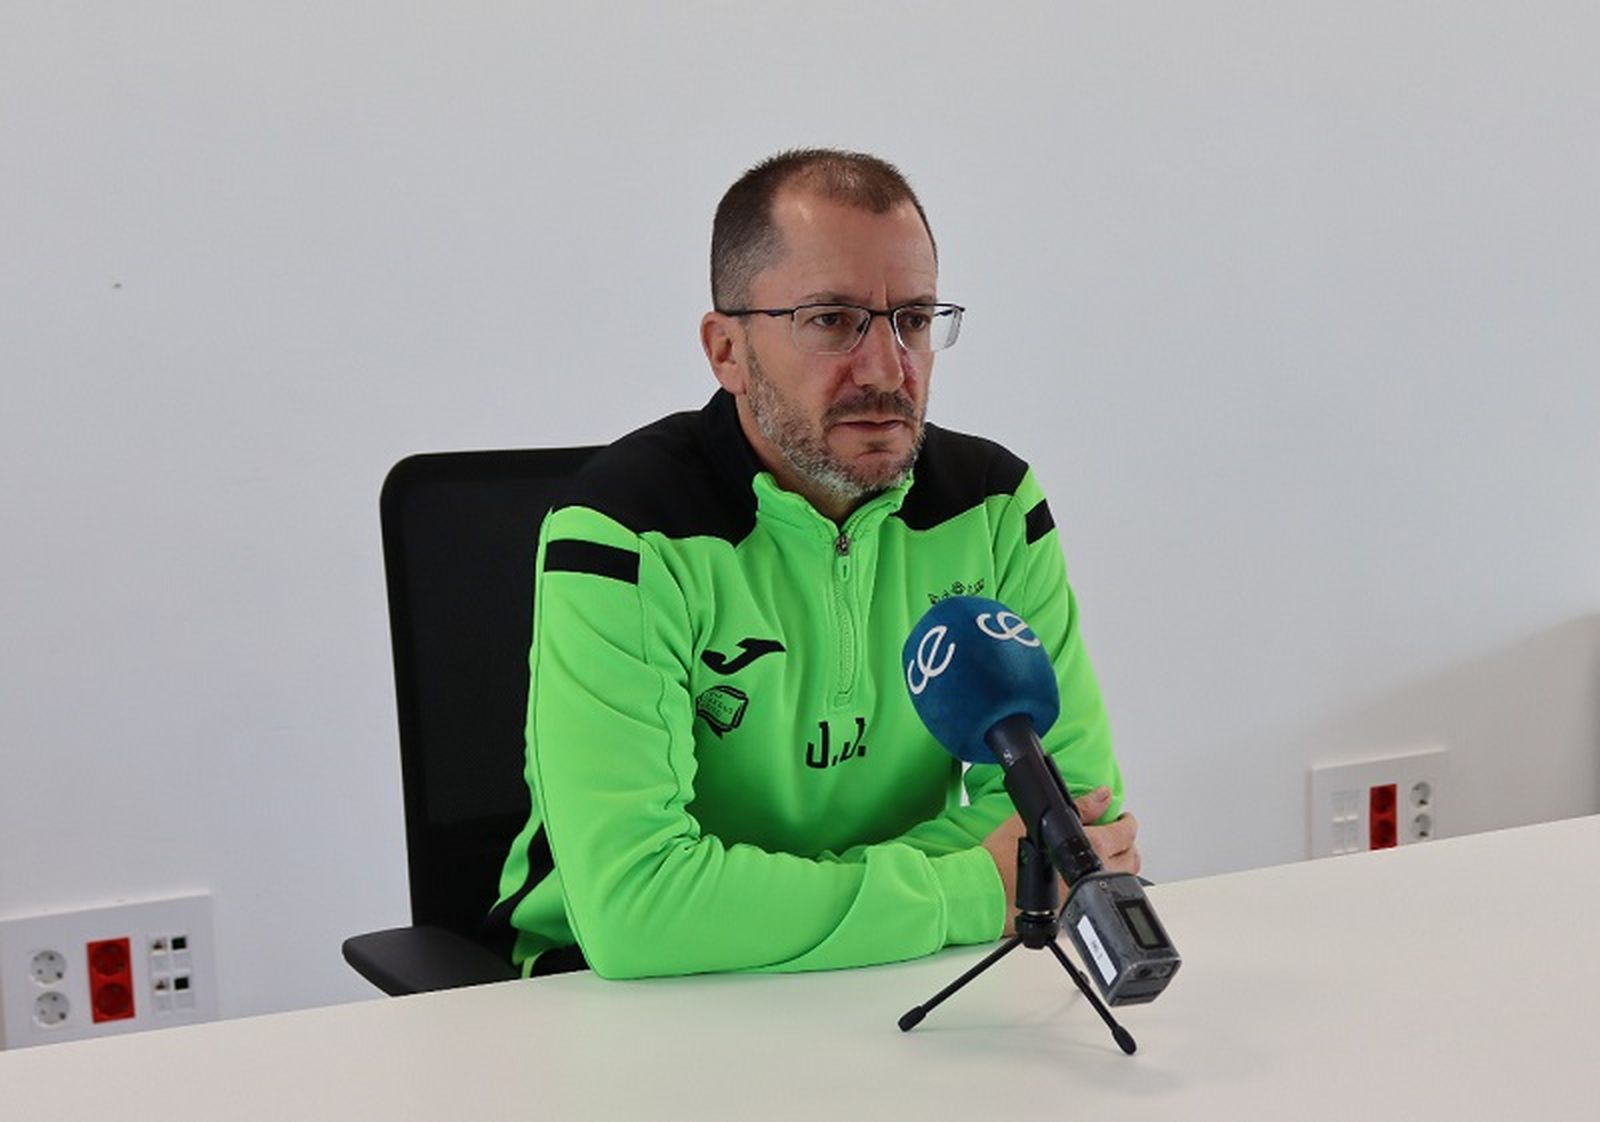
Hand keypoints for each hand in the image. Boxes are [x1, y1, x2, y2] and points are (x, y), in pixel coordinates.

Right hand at [980, 787, 1141, 934]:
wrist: (987, 888)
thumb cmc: (1005, 855)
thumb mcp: (1040, 819)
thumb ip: (1080, 807)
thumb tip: (1101, 796)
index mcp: (1092, 848)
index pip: (1125, 832)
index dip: (1126, 822)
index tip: (1121, 818)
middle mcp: (1094, 874)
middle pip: (1131, 859)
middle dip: (1127, 843)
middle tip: (1116, 833)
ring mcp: (1086, 894)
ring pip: (1120, 880)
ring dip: (1119, 864)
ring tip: (1105, 852)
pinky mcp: (1074, 910)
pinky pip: (1098, 895)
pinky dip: (1100, 883)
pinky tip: (1086, 874)